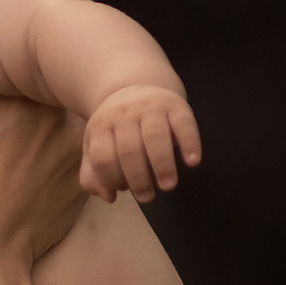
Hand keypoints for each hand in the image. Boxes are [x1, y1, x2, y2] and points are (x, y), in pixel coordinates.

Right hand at [0, 0, 87, 273]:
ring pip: (55, 120)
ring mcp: (76, 151)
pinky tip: (15, 176)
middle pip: (39, 86)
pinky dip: (47, 161)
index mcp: (20, 87)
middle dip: (17, 91)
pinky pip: (67, 157)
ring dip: (36, 124)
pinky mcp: (81, 185)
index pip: (19, 53)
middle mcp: (59, 113)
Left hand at [80, 80, 201, 204]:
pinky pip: (183, 123)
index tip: (122, 191)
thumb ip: (93, 174)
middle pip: (129, 149)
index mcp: (101, 125)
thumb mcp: (95, 146)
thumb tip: (108, 197)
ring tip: (167, 186)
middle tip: (146, 197)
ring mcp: (150, 107)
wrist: (133, 87)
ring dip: (162, 164)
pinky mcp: (175, 104)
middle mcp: (124, 114)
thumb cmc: (116, 129)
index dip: (111, 178)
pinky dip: (189, 143)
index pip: (102, 156)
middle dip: (138, 178)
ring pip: (155, 136)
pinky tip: (192, 162)